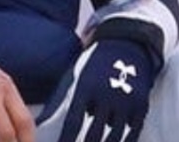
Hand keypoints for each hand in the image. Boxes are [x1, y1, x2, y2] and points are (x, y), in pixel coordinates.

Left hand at [39, 39, 155, 141]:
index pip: (74, 123)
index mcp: (85, 87)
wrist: (126, 46)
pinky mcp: (141, 107)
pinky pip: (132, 134)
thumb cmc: (93, 66)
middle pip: (94, 135)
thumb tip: (37, 124)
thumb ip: (58, 102)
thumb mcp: (74, 78)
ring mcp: (125, 102)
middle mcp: (106, 95)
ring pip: (114, 137)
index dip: (67, 140)